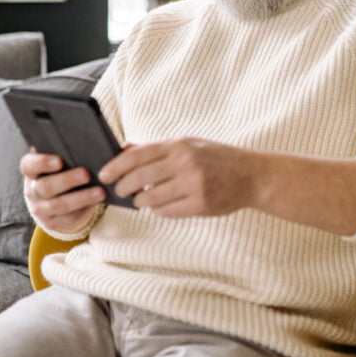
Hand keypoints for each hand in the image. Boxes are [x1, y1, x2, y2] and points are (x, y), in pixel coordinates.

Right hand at [20, 149, 106, 235]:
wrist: (61, 199)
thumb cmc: (64, 171)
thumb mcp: (62, 161)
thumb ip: (67, 152)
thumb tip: (86, 145)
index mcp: (31, 170)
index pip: (28, 165)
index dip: (42, 162)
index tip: (60, 160)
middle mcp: (32, 190)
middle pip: (45, 186)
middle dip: (67, 180)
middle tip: (86, 174)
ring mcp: (40, 208)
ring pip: (58, 204)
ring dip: (81, 197)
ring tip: (100, 191)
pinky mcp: (53, 222)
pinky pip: (68, 217)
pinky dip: (84, 207)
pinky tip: (98, 200)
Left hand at [98, 138, 251, 218]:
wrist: (251, 175)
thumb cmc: (215, 157)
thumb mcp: (188, 144)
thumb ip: (156, 149)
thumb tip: (123, 149)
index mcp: (179, 146)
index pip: (137, 155)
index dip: (115, 166)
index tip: (104, 174)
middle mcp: (185, 164)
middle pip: (139, 178)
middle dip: (123, 187)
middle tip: (119, 191)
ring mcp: (193, 185)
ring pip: (151, 198)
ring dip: (140, 201)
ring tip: (140, 200)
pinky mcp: (200, 205)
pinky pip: (167, 212)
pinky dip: (158, 210)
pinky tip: (160, 206)